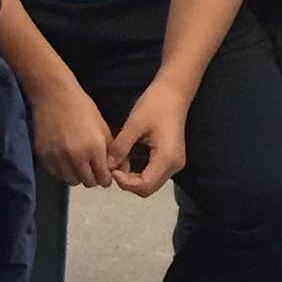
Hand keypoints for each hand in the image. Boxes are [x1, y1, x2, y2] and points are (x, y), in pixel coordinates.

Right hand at [25, 75, 120, 188]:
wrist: (53, 95)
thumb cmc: (82, 107)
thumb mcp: (103, 127)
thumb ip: (111, 151)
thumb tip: (118, 169)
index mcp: (94, 148)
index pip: (103, 179)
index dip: (105, 177)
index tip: (103, 173)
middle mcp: (76, 157)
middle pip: (88, 183)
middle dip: (92, 177)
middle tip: (90, 167)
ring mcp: (58, 158)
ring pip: (71, 181)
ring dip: (76, 175)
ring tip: (76, 163)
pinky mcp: (44, 156)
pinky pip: (56, 174)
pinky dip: (61, 171)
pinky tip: (64, 160)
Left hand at [105, 81, 190, 195]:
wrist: (173, 93)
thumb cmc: (155, 105)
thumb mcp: (134, 125)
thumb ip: (121, 147)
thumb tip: (107, 166)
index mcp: (167, 158)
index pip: (145, 186)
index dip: (125, 183)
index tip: (111, 168)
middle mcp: (174, 166)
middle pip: (148, 188)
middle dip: (127, 182)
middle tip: (112, 166)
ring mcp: (174, 163)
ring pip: (150, 183)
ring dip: (132, 178)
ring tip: (117, 162)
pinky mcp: (170, 159)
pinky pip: (153, 173)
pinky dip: (138, 171)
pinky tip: (127, 159)